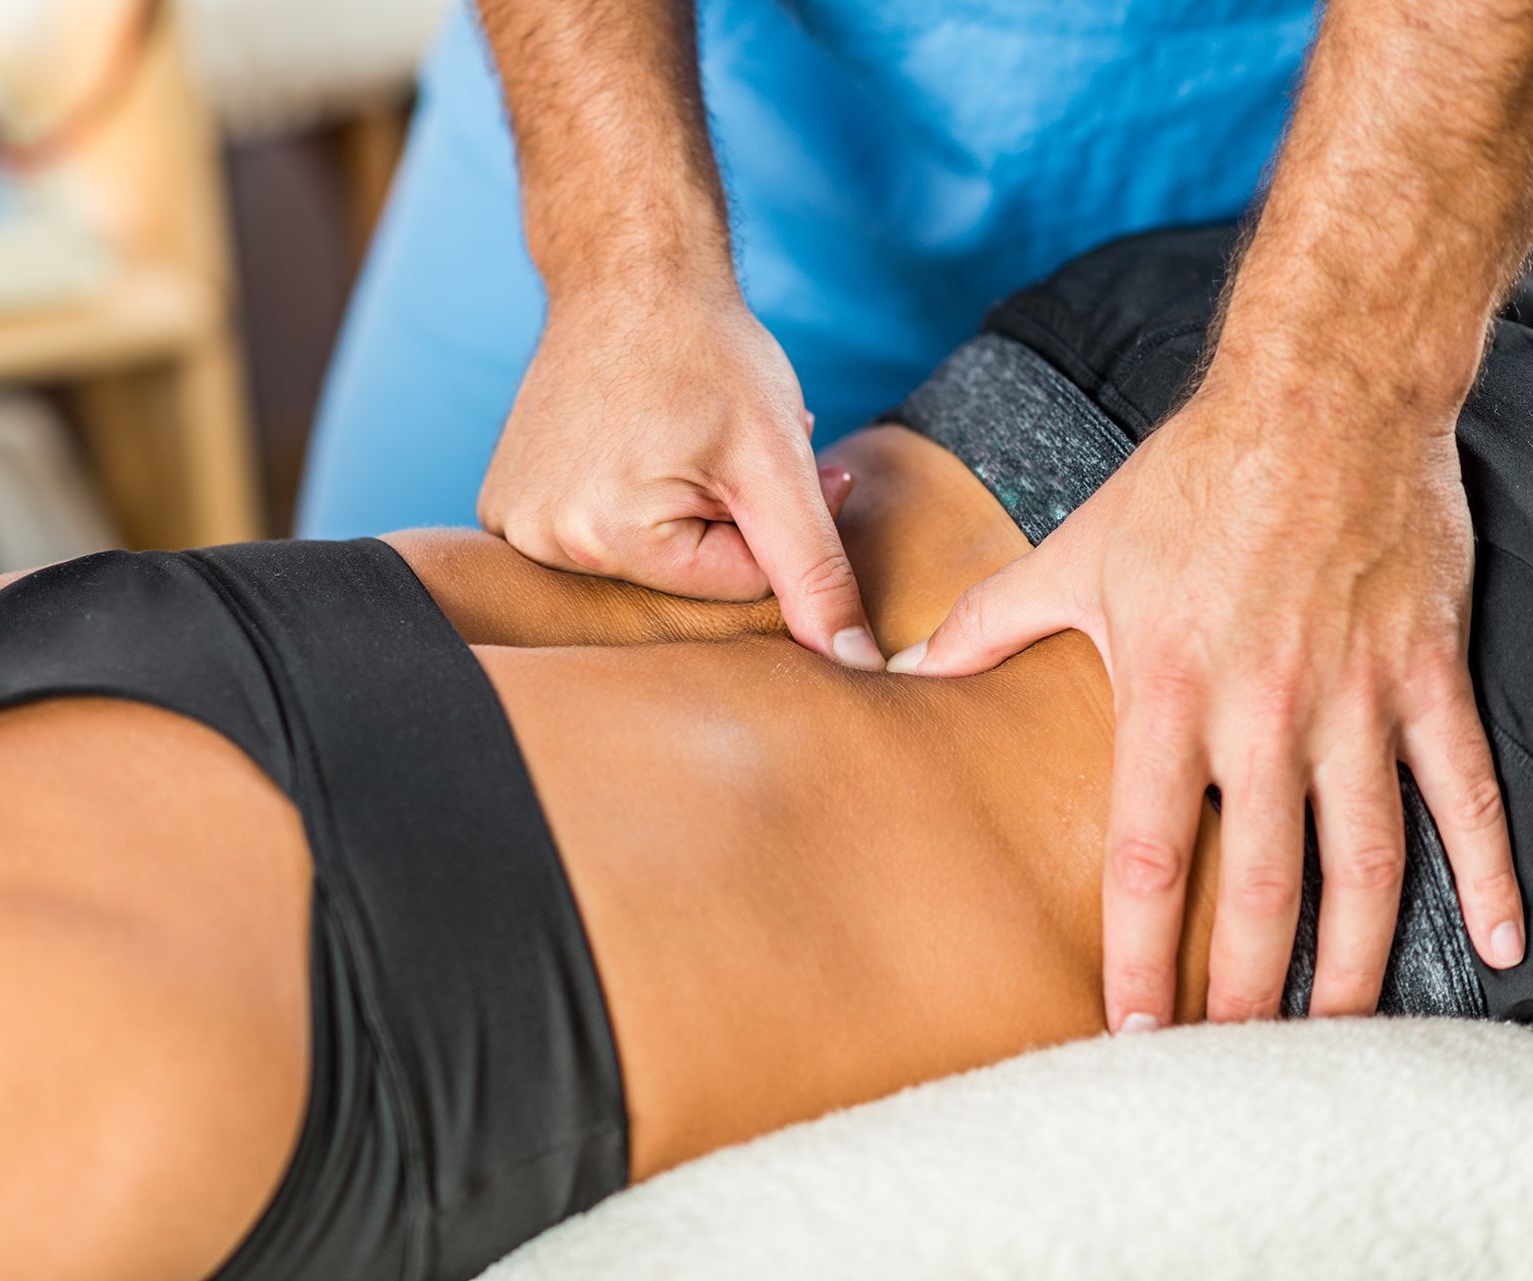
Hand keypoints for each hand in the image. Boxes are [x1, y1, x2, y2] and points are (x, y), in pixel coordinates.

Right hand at [479, 277, 883, 668]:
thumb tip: (857, 665)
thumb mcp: (777, 461)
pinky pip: (598, 537)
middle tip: (723, 444)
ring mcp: (515, 524)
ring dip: (685, 509)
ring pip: (648, 559)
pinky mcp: (508, 504)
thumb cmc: (706, 351)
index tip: (773, 460)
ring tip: (678, 437)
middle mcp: (544, 544)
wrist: (629, 274)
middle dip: (725, 518)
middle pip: (685, 577)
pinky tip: (630, 442)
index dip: (774, 523)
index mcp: (606, 540)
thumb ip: (815, 568)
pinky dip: (631, 501)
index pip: (735, 585)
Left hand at [890, 374, 1523, 1026]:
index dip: (1141, 953)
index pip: (1149, 856)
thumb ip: (987, 623)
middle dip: (1245, 987)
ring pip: (1363, 859)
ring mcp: (1356, 699)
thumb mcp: (1075, 553)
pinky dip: (1492, 871)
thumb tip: (899, 664)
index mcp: (1167, 693)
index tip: (1133, 1030)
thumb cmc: (1188, 481)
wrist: (1320, 398)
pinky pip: (1465, 791)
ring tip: (1338, 1039)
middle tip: (1231, 1067)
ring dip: (1355, 959)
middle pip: (1257, 884)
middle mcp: (1264, 713)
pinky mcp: (1426, 674)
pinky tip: (1503, 945)